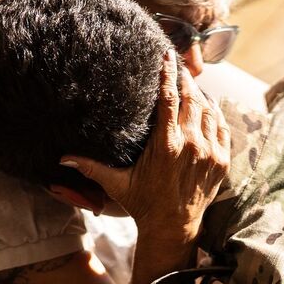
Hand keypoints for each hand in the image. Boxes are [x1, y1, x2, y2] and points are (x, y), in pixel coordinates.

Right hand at [62, 50, 229, 248]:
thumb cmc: (143, 204)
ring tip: (191, 84)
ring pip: (209, 110)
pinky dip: (216, 114)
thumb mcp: (116, 184)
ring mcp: (209, 152)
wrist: (173, 228)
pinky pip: (222, 127)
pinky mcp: (221, 161)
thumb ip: (91, 167)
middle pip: (192, 99)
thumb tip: (61, 158)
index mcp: (165, 145)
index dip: (168, 74)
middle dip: (185, 79)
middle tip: (179, 66)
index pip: (169, 99)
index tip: (167, 56)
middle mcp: (190, 145)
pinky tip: (208, 106)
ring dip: (201, 95)